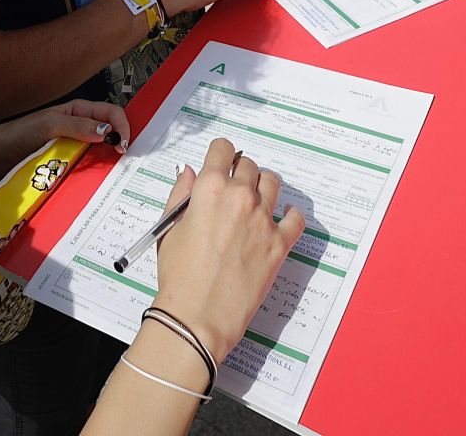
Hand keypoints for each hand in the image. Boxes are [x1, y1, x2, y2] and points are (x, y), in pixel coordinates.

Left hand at [0, 99, 130, 177]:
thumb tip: (106, 130)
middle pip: (109, 131)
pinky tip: (97, 177)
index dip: (121, 125)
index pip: (110, 112)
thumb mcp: (49, 125)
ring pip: (100, 150)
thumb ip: (78, 125)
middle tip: (123, 157)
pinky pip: (87, 165)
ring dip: (108, 158)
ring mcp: (74, 146)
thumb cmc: (19, 134)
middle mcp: (80, 127)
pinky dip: (95, 171)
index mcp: (78, 110)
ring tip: (113, 168)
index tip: (122, 144)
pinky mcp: (68, 162)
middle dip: (120, 141)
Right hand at [150, 138, 304, 359]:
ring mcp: (263, 219)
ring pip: (273, 182)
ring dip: (264, 186)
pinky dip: (291, 214)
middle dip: (240, 172)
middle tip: (234, 188)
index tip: (220, 162)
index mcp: (210, 189)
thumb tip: (191, 174)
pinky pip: (296, 218)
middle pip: (249, 165)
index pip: (222, 149)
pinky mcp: (279, 244)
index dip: (220, 154)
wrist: (198, 316)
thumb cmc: (178, 276)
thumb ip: (181, 195)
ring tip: (256, 200)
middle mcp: (240, 197)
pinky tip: (282, 218)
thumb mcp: (169, 229)